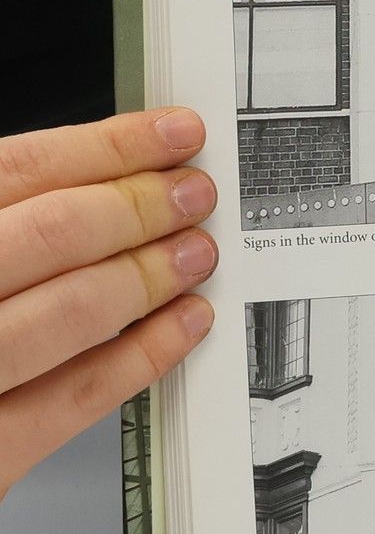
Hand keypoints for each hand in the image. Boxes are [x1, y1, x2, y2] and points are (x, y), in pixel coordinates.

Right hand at [0, 109, 216, 503]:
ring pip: (69, 311)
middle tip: (193, 194)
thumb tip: (87, 182)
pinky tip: (180, 326)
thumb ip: (2, 220)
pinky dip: (141, 355)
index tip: (169, 136)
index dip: (106, 148)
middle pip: (50, 233)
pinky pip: (73, 397)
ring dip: (148, 274)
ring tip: (195, 253)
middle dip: (139, 207)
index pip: (13, 168)